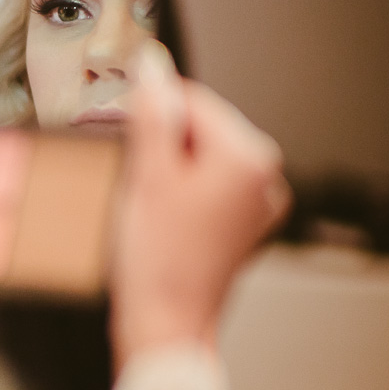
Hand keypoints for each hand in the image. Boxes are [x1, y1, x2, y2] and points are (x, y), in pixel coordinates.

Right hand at [111, 44, 290, 365]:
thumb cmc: (157, 260)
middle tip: (138, 186)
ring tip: (150, 210)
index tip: (124, 140)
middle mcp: (264, 176)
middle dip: (161, 147)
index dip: (148, 116)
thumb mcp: (146, 174)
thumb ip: (152, 111)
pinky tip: (163, 224)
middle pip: (199, 129)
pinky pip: (207, 189)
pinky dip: (181, 196)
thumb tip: (152, 65)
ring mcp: (257, 204)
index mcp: (249, 156)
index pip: (191, 101)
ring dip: (168, 172)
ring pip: (200, 160)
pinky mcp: (243, 226)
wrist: (166, 324)